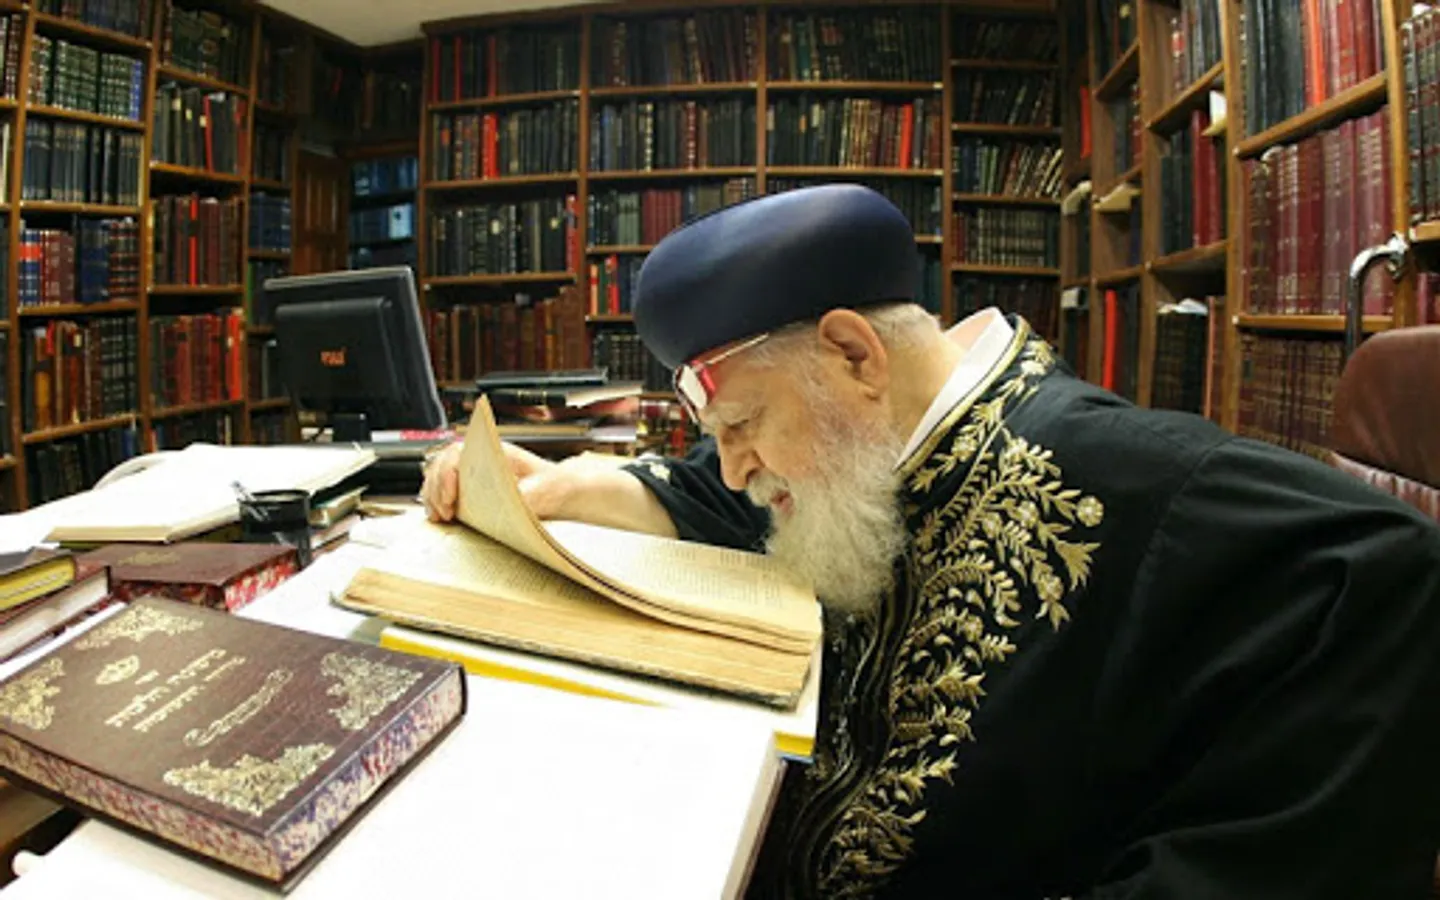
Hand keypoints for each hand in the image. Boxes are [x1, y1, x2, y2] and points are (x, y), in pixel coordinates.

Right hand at [421, 439, 567, 522]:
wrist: (560, 490)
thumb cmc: (554, 485)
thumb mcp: (544, 489)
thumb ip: (526, 496)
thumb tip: (509, 503)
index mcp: (497, 451)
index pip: (458, 453)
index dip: (447, 473)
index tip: (451, 496)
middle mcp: (482, 458)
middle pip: (442, 464)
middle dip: (436, 489)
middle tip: (444, 512)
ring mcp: (475, 472)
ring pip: (438, 475)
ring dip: (433, 495)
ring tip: (438, 516)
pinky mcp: (473, 488)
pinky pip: (444, 489)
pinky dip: (437, 501)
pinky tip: (438, 514)